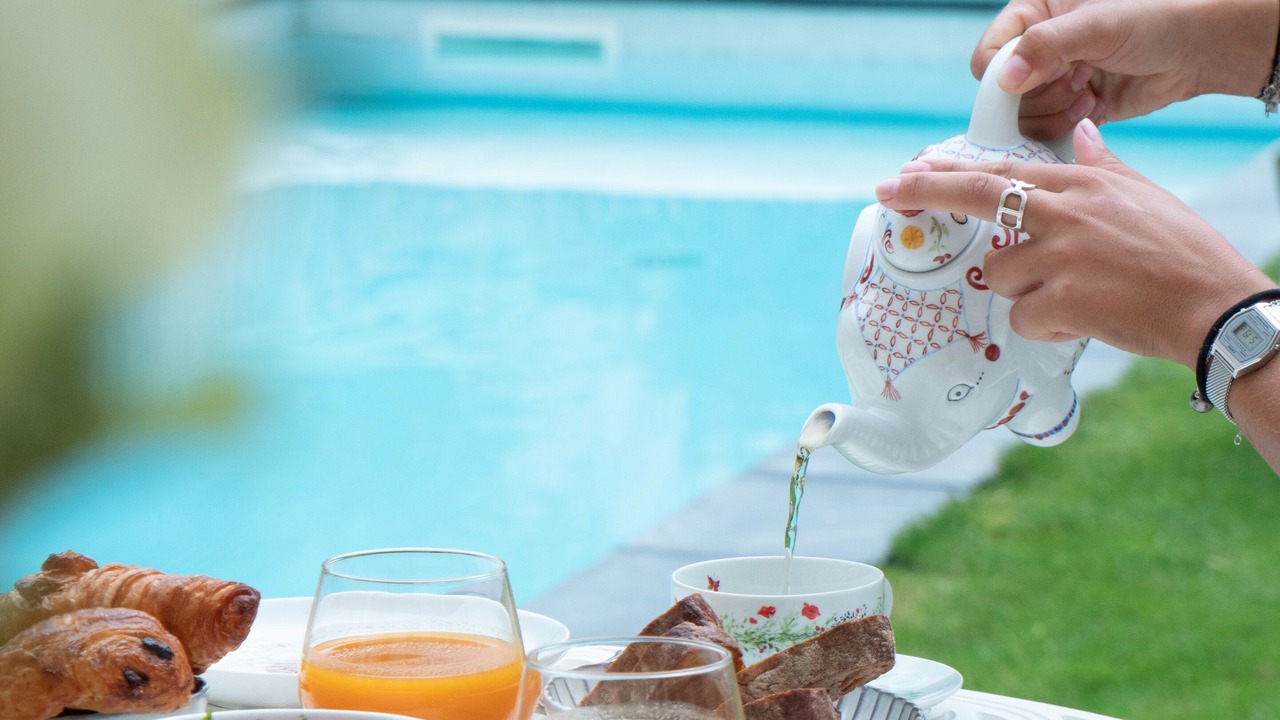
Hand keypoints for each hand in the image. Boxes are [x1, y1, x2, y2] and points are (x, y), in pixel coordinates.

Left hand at [874, 119, 1276, 367]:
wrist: (1213, 305)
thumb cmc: (1183, 254)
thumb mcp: (1144, 195)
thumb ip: (1103, 165)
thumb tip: (1083, 133)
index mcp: (1083, 185)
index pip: (1003, 169)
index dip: (951, 170)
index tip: (912, 170)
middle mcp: (1066, 214)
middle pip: (981, 198)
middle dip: (928, 193)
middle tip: (888, 194)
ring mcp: (1062, 257)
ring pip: (999, 276)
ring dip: (1021, 294)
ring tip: (1070, 297)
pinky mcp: (1063, 301)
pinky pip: (1021, 319)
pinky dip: (1043, 329)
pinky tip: (1079, 323)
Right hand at [974, 0, 1278, 140]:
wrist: (1199, 47)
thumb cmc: (1154, 17)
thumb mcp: (1097, 24)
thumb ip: (1045, 46)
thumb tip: (1003, 80)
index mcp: (1034, 13)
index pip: (991, 52)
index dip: (1000, 73)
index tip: (1020, 83)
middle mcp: (1038, 48)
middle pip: (1003, 90)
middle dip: (1036, 92)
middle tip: (1073, 78)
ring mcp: (1053, 80)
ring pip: (1023, 115)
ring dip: (1054, 110)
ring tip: (1087, 91)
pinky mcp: (1070, 108)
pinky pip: (1047, 131)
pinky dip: (1066, 125)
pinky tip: (1094, 107)